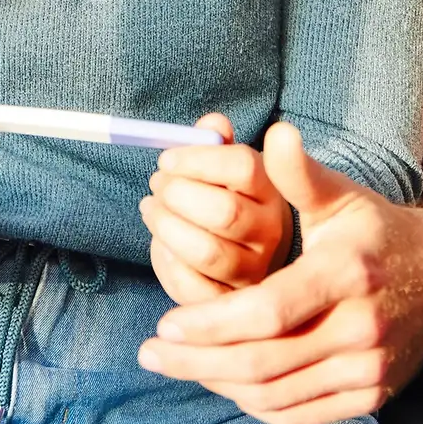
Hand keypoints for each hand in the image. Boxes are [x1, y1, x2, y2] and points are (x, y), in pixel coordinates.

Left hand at [137, 122, 422, 423]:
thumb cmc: (379, 232)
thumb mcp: (342, 196)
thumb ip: (299, 173)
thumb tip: (274, 132)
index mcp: (347, 273)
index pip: (269, 311)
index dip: (212, 324)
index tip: (165, 324)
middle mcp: (361, 328)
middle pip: (265, 361)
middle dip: (199, 361)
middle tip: (151, 353)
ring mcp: (368, 370)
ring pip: (276, 395)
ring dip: (219, 384)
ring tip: (178, 364)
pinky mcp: (369, 397)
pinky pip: (298, 414)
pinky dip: (254, 403)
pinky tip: (223, 382)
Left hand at [140, 114, 293, 305]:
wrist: (251, 252)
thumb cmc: (233, 200)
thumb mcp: (232, 167)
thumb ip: (218, 142)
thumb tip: (211, 122)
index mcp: (272, 189)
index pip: (243, 167)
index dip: (197, 160)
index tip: (166, 159)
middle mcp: (270, 231)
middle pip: (224, 212)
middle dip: (177, 195)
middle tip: (156, 184)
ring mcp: (252, 270)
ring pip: (206, 251)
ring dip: (166, 227)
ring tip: (151, 209)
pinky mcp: (229, 301)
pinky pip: (192, 287)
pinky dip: (166, 263)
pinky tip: (161, 244)